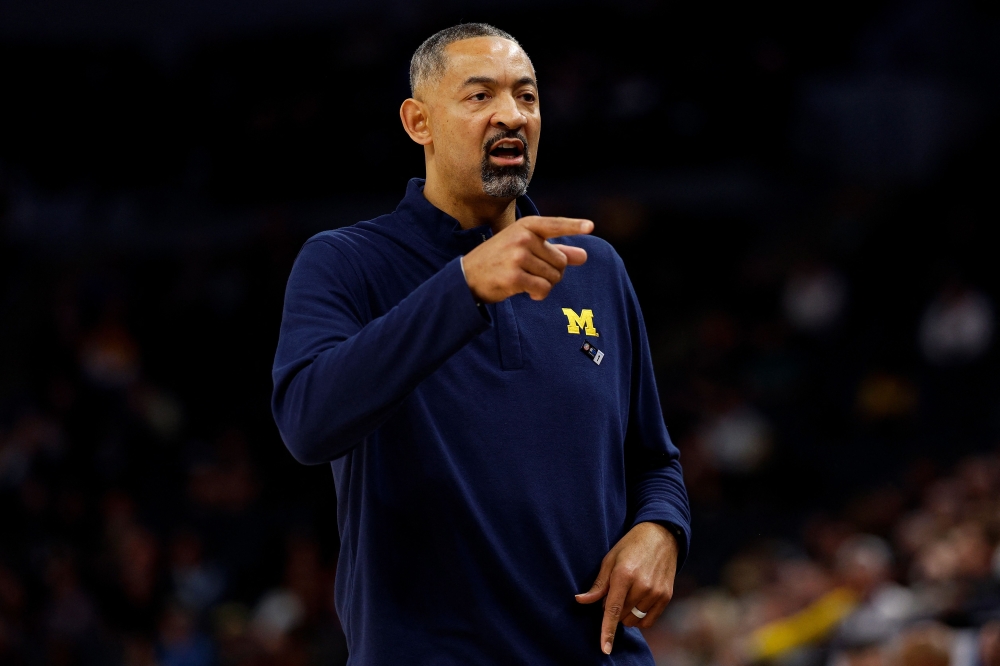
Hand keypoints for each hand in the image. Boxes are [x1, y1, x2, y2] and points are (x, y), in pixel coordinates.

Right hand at [462, 216, 591, 302]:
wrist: (468, 276)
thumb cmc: (499, 259)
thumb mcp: (525, 248)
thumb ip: (555, 250)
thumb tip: (584, 256)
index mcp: (526, 226)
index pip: (554, 225)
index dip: (574, 226)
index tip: (590, 227)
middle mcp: (522, 238)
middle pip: (560, 261)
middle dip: (553, 272)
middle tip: (534, 273)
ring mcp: (517, 257)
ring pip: (554, 276)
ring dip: (545, 285)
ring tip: (528, 281)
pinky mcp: (514, 277)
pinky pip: (543, 289)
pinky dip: (540, 295)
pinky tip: (529, 293)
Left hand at [575, 522, 678, 654]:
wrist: (661, 536)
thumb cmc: (630, 546)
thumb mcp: (609, 560)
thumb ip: (598, 585)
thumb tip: (580, 601)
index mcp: (624, 575)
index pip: (613, 610)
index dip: (607, 631)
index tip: (605, 648)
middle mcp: (642, 586)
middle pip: (622, 616)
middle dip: (615, 609)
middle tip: (617, 591)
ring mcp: (656, 592)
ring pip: (635, 620)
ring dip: (627, 613)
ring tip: (629, 592)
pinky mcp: (666, 596)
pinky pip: (649, 620)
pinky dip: (640, 616)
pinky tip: (639, 600)